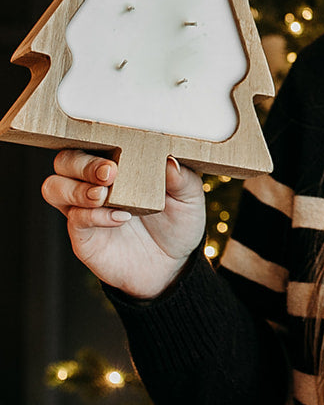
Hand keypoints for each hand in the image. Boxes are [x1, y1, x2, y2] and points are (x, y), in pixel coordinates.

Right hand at [42, 151, 206, 299]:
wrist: (173, 265)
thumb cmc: (177, 223)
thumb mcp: (189, 197)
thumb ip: (182, 178)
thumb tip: (169, 160)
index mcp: (117, 163)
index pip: (92, 141)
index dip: (96, 139)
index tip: (118, 147)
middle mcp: (92, 183)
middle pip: (64, 161)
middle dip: (82, 163)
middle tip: (110, 172)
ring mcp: (83, 210)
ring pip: (54, 187)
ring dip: (76, 188)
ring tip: (104, 195)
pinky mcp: (83, 237)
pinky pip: (74, 220)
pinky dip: (93, 216)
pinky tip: (119, 217)